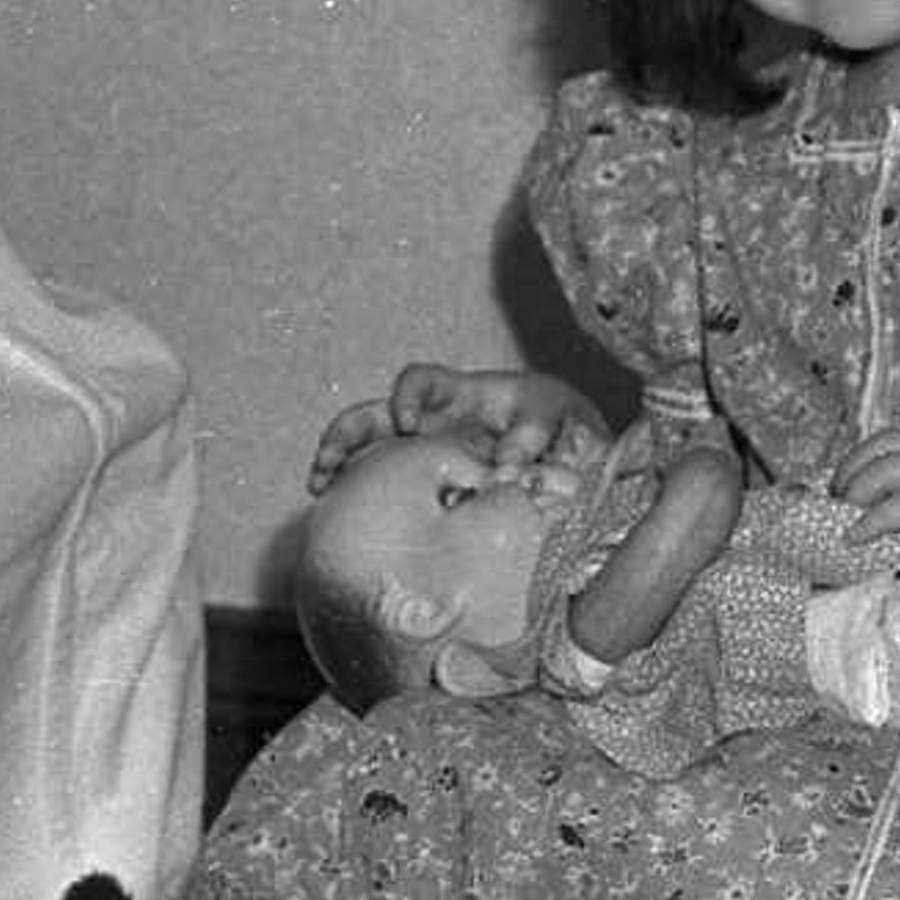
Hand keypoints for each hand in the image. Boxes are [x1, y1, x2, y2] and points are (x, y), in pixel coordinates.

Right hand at [310, 363, 606, 490]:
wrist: (579, 459)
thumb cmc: (567, 429)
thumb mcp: (561, 422)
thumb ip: (535, 435)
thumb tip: (506, 466)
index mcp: (463, 396)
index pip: (420, 381)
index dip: (408, 397)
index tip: (408, 426)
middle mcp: (434, 421)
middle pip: (371, 418)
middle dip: (346, 435)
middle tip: (330, 465)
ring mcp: (426, 452)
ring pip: (370, 449)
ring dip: (341, 465)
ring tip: (320, 491)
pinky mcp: (428, 482)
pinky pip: (388, 486)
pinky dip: (364, 497)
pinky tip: (347, 519)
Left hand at [836, 428, 899, 558]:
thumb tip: (869, 523)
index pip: (897, 438)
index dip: (860, 458)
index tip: (841, 492)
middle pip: (887, 444)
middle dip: (851, 470)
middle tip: (836, 505)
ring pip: (892, 466)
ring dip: (856, 491)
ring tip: (844, 520)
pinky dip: (873, 519)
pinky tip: (857, 538)